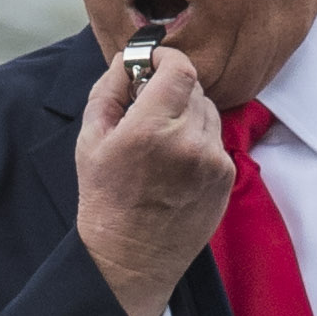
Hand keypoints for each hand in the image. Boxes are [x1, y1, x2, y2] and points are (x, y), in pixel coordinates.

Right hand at [75, 40, 237, 315]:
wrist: (131, 257)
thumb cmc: (105, 199)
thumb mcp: (90, 139)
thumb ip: (110, 89)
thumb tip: (128, 59)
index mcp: (151, 128)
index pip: (180, 68)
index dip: (167, 57)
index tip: (153, 63)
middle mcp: (188, 142)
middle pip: (194, 88)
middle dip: (172, 89)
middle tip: (149, 107)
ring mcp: (212, 162)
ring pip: (209, 112)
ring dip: (188, 115)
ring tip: (162, 141)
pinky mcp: (226, 178)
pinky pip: (216, 141)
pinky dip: (199, 142)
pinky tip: (176, 164)